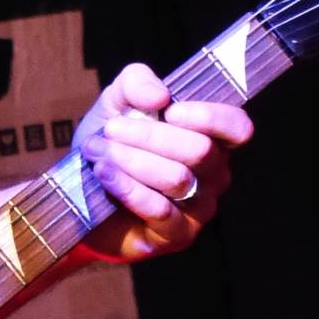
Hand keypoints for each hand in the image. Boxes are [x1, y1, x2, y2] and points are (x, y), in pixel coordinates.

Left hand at [75, 62, 252, 261]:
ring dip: (131, 160)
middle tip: (109, 130)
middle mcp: (214, 175)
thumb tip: (160, 95)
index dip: (209, 117)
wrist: (81, 195)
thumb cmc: (112, 144)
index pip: (237, 128)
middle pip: (199, 150)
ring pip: (177, 178)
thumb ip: (136, 83)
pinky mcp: (177, 235)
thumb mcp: (117, 103)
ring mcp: (199, 208)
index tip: (168, 110)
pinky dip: (129, 189)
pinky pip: (161, 211)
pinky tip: (105, 174)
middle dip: (149, 136)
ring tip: (97, 152)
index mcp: (212, 140)